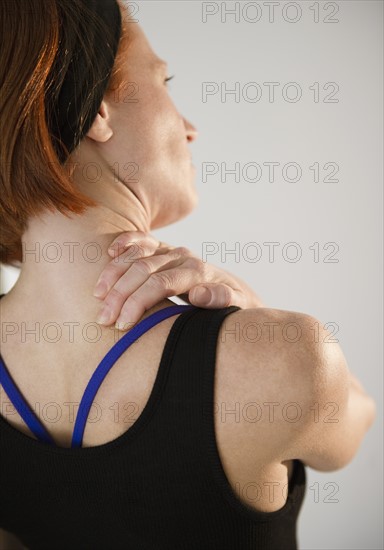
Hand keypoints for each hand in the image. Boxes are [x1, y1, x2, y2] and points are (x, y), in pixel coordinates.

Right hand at [93, 231, 263, 329]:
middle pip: (144, 269)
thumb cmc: (234, 306)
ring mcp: (172, 251)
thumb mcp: (238, 306)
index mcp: (198, 272)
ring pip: (138, 254)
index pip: (161, 283)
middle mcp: (183, 257)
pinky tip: (109, 253)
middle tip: (102, 317)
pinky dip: (124, 243)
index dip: (139, 302)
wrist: (238, 292)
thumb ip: (222, 298)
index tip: (122, 324)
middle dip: (120, 294)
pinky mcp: (164, 250)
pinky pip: (141, 240)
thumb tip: (198, 293)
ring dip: (114, 273)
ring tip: (97, 295)